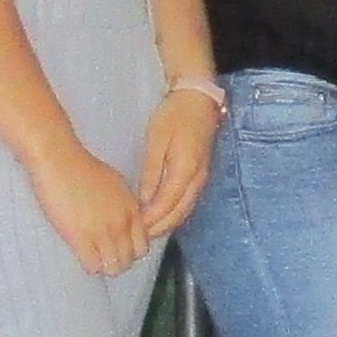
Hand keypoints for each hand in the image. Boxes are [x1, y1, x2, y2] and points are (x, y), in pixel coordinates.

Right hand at [29, 142, 147, 275]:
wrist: (60, 161)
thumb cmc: (83, 168)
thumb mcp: (116, 185)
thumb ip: (124, 206)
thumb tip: (125, 223)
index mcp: (132, 210)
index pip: (143, 246)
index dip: (130, 251)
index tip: (118, 248)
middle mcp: (122, 224)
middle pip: (129, 260)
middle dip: (118, 261)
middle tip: (104, 255)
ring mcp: (103, 233)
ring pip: (113, 268)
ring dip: (104, 266)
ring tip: (93, 257)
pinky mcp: (81, 238)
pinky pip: (93, 267)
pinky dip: (89, 265)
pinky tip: (82, 255)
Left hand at [135, 93, 220, 242]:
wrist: (199, 100)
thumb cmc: (174, 116)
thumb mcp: (157, 140)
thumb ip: (152, 172)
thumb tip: (145, 200)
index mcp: (185, 170)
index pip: (167, 205)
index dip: (151, 220)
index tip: (133, 228)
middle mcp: (197, 179)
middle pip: (178, 213)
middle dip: (159, 228)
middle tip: (138, 237)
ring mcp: (202, 178)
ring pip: (185, 211)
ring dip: (167, 223)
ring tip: (147, 231)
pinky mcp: (202, 175)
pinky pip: (188, 202)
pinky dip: (175, 213)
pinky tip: (162, 215)